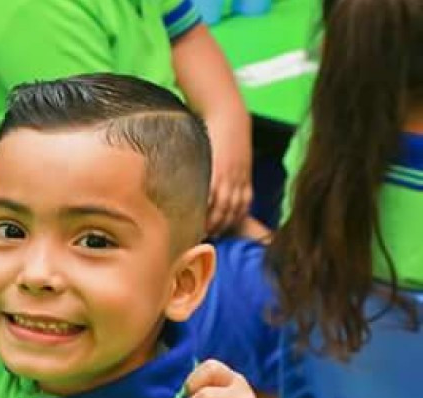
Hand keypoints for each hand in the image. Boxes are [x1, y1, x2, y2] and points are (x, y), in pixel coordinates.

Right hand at [205, 115, 252, 236]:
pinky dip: (207, 207)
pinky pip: (213, 193)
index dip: (233, 220)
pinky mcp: (218, 168)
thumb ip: (230, 170)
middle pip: (233, 210)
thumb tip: (217, 181)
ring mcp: (229, 174)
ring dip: (213, 221)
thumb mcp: (235, 154)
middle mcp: (239, 178)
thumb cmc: (228, 132)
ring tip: (201, 230)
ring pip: (224, 206)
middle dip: (223, 225)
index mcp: (244, 176)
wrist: (228, 113)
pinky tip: (199, 214)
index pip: (242, 206)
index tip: (222, 230)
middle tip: (209, 237)